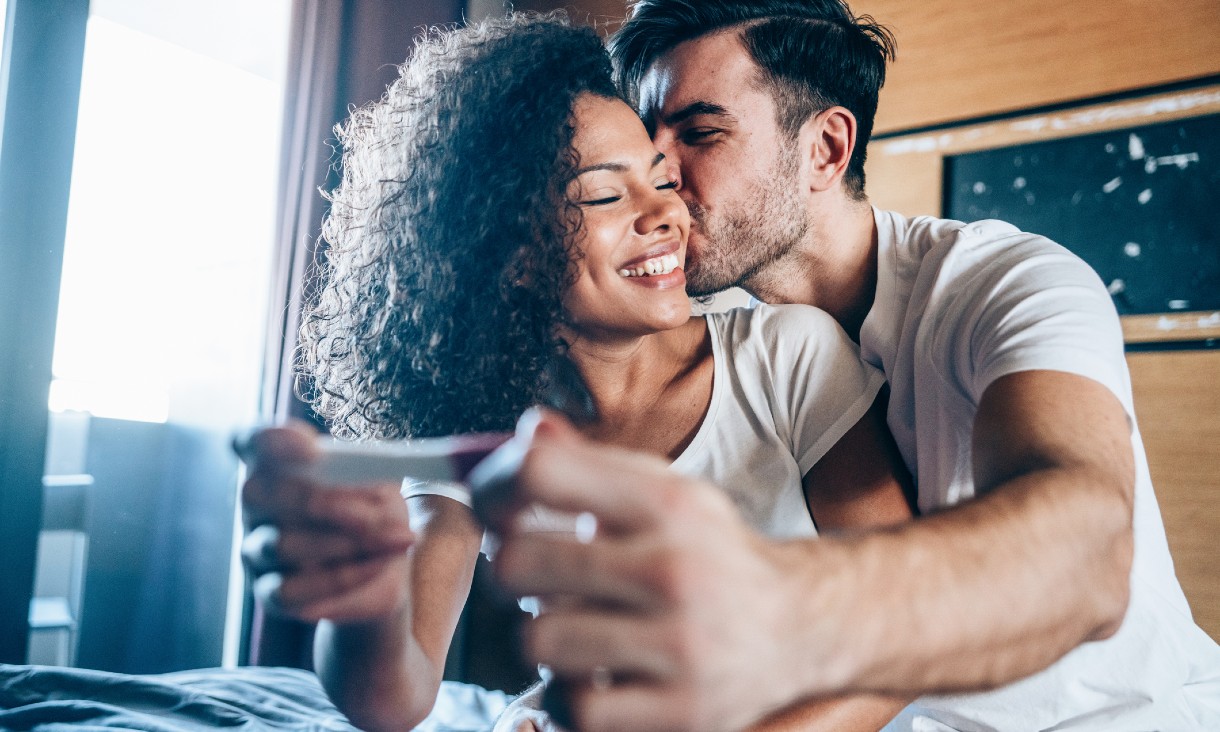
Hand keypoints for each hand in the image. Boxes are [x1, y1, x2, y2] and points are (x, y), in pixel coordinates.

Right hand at [240, 422, 415, 622]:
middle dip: (319, 502)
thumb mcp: (382, 487)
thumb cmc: (378, 513)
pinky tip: (380, 563)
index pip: (249, 442)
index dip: (270, 440)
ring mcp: (257, 549)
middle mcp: (256, 504)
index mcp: (279, 464)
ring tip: (398, 538)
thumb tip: (367, 482)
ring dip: (346, 542)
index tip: (312, 447)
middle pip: (258, 493)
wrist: (388, 571)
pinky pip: (294, 589)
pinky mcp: (272, 594)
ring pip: (283, 545)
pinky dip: (344, 576)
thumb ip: (369, 478)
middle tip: (369, 513)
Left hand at [474, 410, 829, 731]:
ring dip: (544, 639)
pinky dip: (573, 697)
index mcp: (667, 501)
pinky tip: (598, 676)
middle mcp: (674, 566)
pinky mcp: (683, 711)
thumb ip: (590, 463)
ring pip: (540, 640)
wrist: (802, 627)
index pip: (538, 471)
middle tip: (534, 578)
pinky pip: (575, 708)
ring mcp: (680, 644)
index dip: (493, 487)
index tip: (496, 507)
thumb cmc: (710, 554)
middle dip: (512, 571)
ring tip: (575, 630)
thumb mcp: (665, 493)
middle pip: (520, 562)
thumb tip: (526, 428)